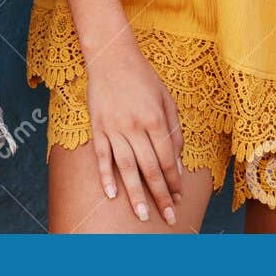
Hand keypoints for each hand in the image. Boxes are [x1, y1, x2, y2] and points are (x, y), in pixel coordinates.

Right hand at [84, 40, 184, 224]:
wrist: (112, 57)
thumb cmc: (144, 78)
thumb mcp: (166, 100)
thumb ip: (174, 131)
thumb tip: (177, 163)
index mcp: (155, 119)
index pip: (167, 159)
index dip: (174, 182)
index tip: (178, 200)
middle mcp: (135, 126)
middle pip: (150, 168)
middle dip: (160, 196)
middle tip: (168, 218)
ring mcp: (114, 128)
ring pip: (127, 167)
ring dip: (136, 194)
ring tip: (143, 216)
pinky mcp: (97, 127)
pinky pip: (102, 156)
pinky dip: (106, 176)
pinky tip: (112, 195)